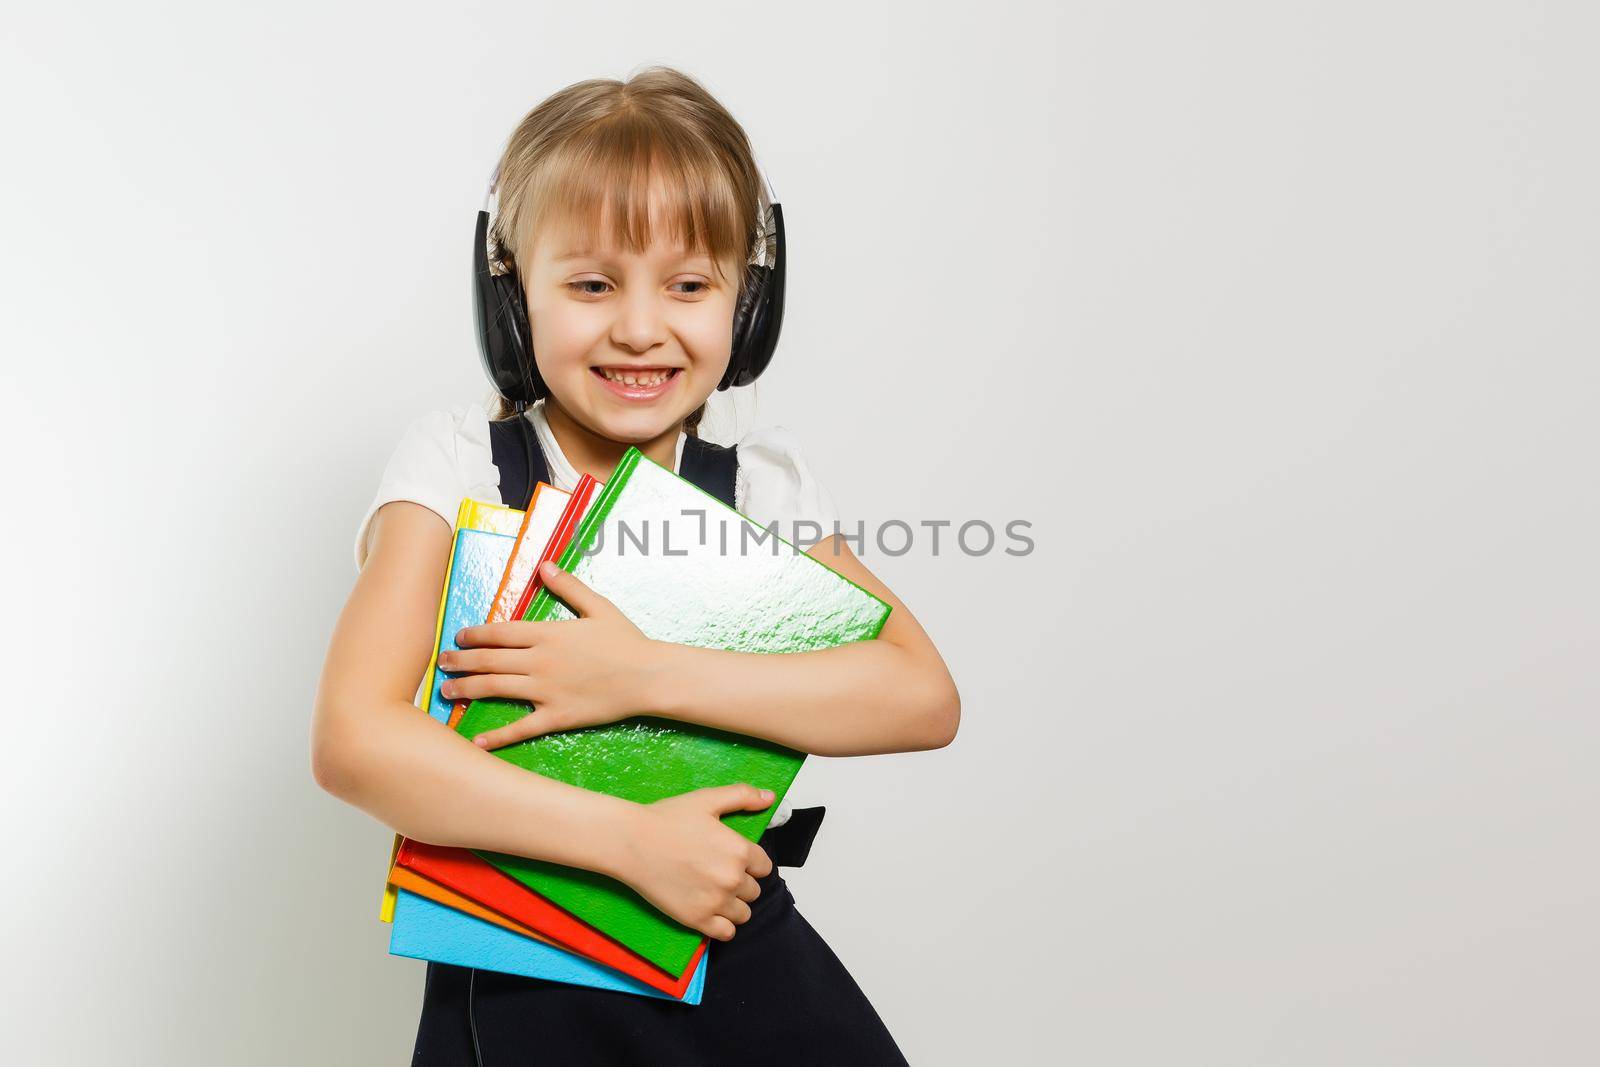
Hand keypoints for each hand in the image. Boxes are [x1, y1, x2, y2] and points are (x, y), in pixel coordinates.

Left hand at [439, 561, 666, 749]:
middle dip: (460, 661)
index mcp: (548, 633)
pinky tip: (476, 741)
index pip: (499, 633)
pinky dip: (497, 736)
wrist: (648, 676)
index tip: (458, 638)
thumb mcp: (598, 607)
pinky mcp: (556, 716)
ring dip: (467, 689)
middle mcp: (540, 661)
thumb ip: (568, 586)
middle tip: (441, 664)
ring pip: (496, 689)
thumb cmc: (626, 641)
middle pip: (489, 660)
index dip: (474, 635)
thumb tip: (543, 566)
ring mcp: (546, 690)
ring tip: (447, 691)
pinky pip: (521, 727)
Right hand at [613, 784, 776, 940]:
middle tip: (717, 873)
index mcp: (740, 851)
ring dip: (734, 905)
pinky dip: (723, 925)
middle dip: (741, 883)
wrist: (631, 842)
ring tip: (714, 892)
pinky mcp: (697, 920)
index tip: (732, 859)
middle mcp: (732, 879)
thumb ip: (742, 796)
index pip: (764, 867)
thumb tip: (769, 797)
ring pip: (743, 914)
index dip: (750, 863)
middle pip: (754, 891)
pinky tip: (710, 910)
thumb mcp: (707, 800)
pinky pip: (727, 933)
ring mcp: (716, 902)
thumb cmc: (667, 819)